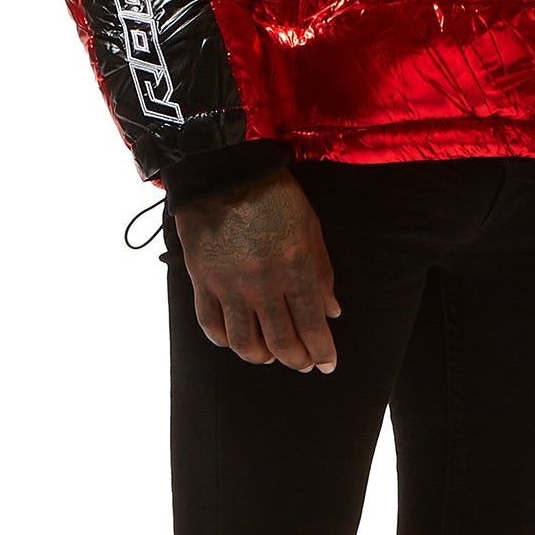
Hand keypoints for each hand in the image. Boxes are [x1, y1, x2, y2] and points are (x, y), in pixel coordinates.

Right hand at [173, 167, 341, 372]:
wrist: (222, 171)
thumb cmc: (273, 195)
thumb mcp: (310, 227)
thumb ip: (322, 272)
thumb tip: (332, 311)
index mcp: (295, 269)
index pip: (313, 326)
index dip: (322, 351)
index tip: (328, 364)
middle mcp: (262, 284)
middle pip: (281, 341)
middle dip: (296, 360)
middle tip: (303, 364)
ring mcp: (229, 285)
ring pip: (244, 341)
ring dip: (260, 356)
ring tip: (269, 356)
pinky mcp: (202, 280)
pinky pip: (210, 323)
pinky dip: (222, 339)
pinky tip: (233, 340)